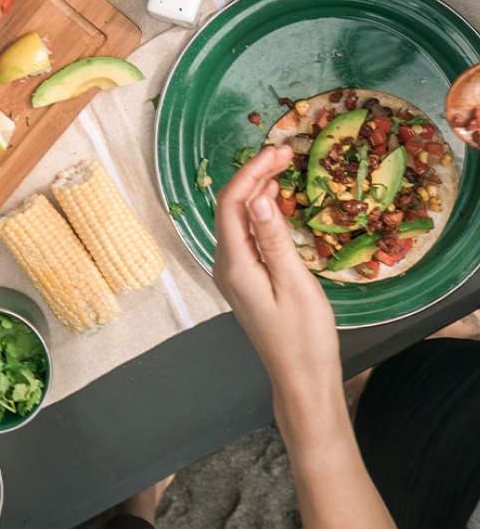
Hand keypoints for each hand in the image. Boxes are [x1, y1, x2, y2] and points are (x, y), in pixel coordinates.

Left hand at [212, 145, 340, 400]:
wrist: (300, 376)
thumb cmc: (304, 336)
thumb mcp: (294, 284)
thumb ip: (274, 239)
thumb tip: (258, 199)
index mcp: (233, 265)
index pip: (231, 205)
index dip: (252, 173)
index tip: (279, 152)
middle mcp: (224, 265)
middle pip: (230, 208)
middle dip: (254, 176)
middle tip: (285, 153)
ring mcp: (232, 272)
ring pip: (235, 220)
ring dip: (255, 191)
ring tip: (281, 167)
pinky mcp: (244, 278)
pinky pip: (244, 235)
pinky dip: (258, 212)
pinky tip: (273, 200)